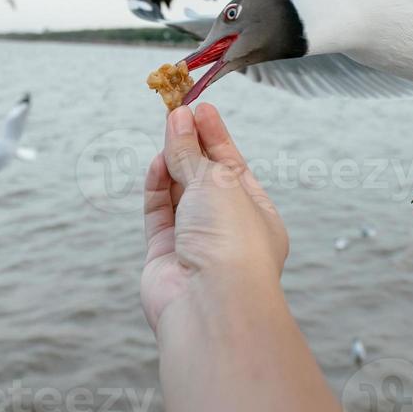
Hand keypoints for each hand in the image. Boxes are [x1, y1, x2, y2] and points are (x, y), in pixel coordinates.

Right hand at [140, 103, 287, 333]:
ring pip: (179, 194)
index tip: (199, 107)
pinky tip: (156, 162)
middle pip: (204, 179)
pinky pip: (158, 213)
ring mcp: (194, 244)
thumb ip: (191, 152)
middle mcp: (227, 230)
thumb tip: (177, 120)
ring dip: (172, 161)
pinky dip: (156, 187)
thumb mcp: (216, 183)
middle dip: (190, 145)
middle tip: (176, 111)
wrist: (211, 305)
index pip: (233, 166)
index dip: (215, 136)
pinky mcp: (163, 256)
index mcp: (256, 215)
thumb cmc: (231, 242)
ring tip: (165, 128)